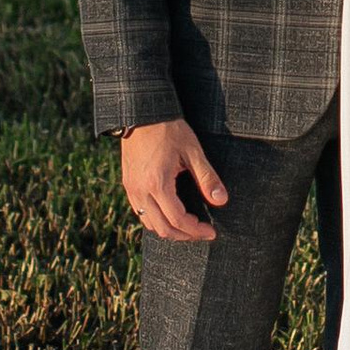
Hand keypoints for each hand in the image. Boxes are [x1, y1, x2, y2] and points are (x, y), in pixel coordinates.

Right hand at [120, 117, 227, 242]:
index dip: (196, 230)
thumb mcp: (193, 151)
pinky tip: (170, 212)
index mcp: (157, 183)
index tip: (211, 232)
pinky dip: (156, 219)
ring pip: (149, 224)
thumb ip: (207, 178)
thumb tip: (221, 200)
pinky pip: (140, 213)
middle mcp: (141, 191)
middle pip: (162, 229)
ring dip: (169, 229)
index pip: (178, 220)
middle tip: (201, 232)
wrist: (142, 113)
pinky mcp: (128, 185)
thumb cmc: (169, 129)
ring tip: (187, 225)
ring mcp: (131, 189)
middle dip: (184, 235)